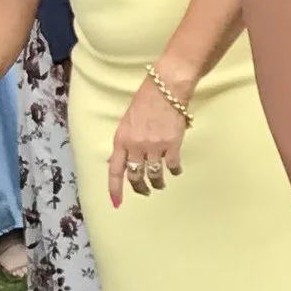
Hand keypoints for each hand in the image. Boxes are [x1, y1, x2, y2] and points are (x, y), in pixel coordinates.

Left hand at [109, 74, 188, 206]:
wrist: (166, 88)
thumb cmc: (146, 100)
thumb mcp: (127, 121)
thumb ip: (125, 142)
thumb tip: (120, 160)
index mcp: (121, 139)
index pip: (115, 170)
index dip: (115, 189)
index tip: (117, 203)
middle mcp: (135, 145)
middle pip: (135, 176)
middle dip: (140, 188)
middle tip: (145, 191)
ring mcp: (154, 146)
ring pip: (154, 174)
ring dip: (158, 183)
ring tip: (160, 183)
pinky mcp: (171, 144)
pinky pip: (172, 166)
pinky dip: (174, 170)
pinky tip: (176, 169)